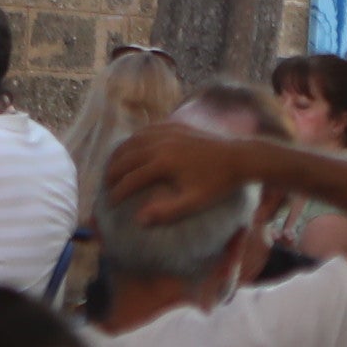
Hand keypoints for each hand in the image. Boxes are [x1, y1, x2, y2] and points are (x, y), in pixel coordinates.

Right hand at [101, 120, 270, 221]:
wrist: (239, 157)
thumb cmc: (218, 182)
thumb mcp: (195, 201)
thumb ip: (167, 211)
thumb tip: (139, 220)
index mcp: (163, 162)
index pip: (131, 179)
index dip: (118, 192)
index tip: (110, 203)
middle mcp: (160, 144)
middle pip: (125, 158)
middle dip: (112, 173)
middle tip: (106, 186)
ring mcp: (166, 132)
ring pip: (132, 141)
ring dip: (119, 154)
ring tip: (113, 168)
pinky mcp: (174, 126)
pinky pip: (146, 130)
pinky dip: (134, 140)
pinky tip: (131, 149)